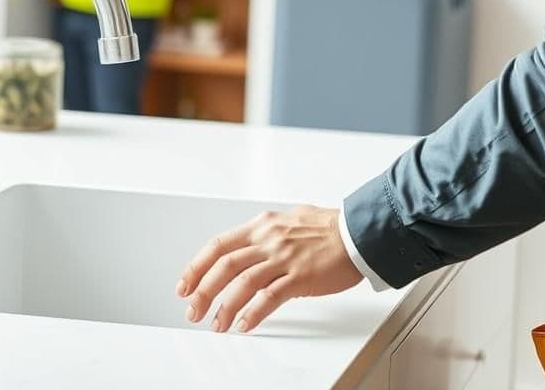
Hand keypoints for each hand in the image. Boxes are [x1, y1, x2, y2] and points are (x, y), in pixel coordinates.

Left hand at [176, 205, 362, 333]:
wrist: (359, 232)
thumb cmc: (329, 227)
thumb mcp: (289, 220)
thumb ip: (267, 234)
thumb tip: (251, 247)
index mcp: (263, 225)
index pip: (219, 245)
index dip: (197, 266)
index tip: (185, 285)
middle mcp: (269, 240)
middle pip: (225, 265)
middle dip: (203, 291)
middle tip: (193, 310)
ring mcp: (284, 258)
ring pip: (243, 284)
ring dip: (225, 307)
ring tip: (218, 325)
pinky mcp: (300, 277)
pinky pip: (270, 298)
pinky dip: (254, 313)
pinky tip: (245, 324)